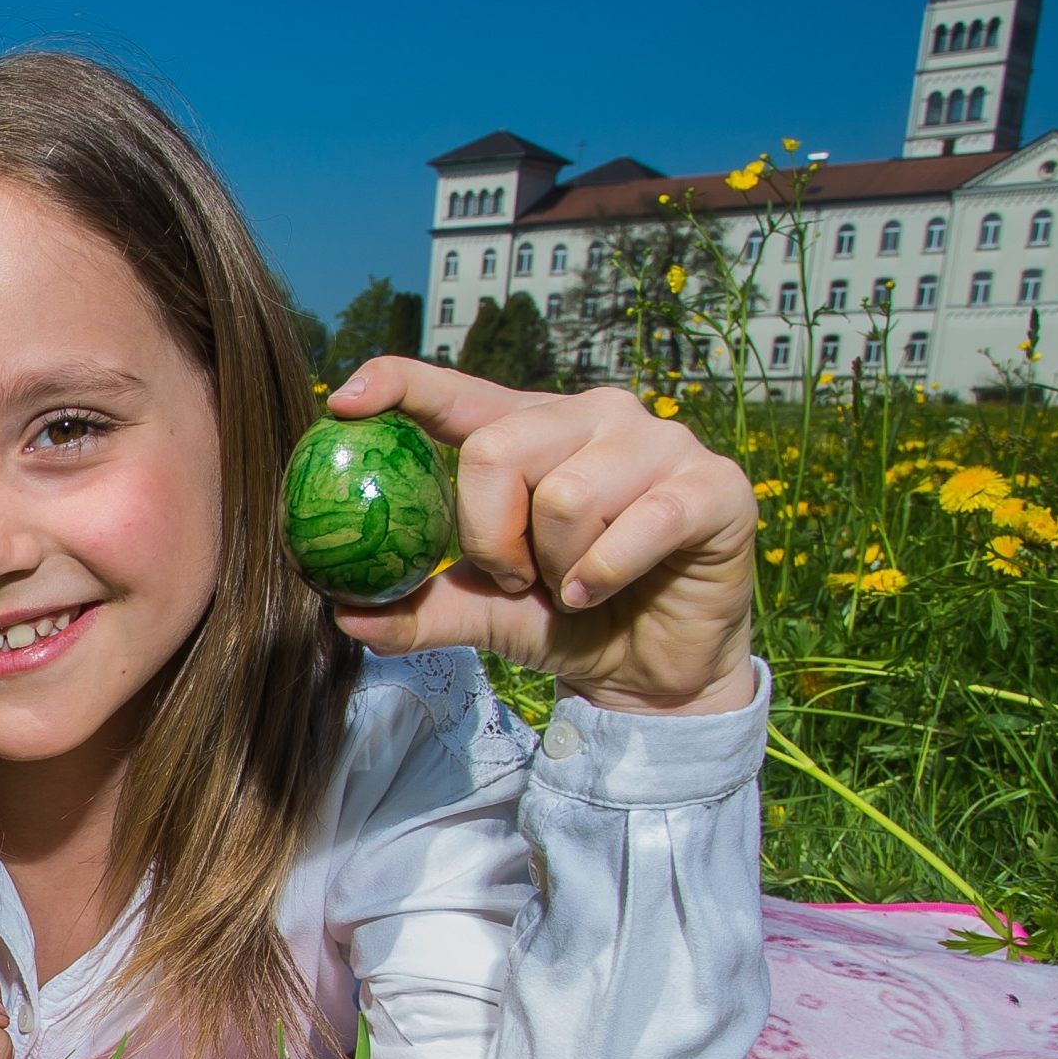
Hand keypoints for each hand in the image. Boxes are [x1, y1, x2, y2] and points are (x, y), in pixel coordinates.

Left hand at [322, 360, 756, 714]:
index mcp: (529, 429)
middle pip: (499, 449)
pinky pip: (640, 522)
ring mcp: (660, 443)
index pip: (456, 390)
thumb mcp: (481, 612)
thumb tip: (343, 614)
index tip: (344, 401)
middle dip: (490, 534)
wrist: (651, 673)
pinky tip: (598, 593)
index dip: (400, 384)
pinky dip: (604, 573)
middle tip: (515, 575)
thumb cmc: (566, 619)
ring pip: (567, 493)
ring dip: (556, 564)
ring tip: (572, 584)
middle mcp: (593, 418)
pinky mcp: (714, 485)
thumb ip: (417, 607)